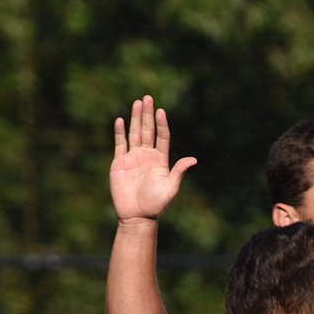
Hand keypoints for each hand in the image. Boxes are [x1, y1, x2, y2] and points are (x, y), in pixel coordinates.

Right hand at [110, 95, 197, 223]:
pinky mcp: (120, 162)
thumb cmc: (156, 204)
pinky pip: (120, 144)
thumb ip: (179, 172)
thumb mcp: (170, 188)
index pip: (162, 137)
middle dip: (148, 114)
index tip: (161, 111)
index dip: (162, 124)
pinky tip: (120, 120)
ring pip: (134, 133)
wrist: (136, 215)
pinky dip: (120, 132)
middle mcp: (147, 155)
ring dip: (135, 118)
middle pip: (148, 130)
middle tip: (147, 97)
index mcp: (160, 160)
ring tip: (137, 103)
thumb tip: (194, 159)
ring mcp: (133, 157)